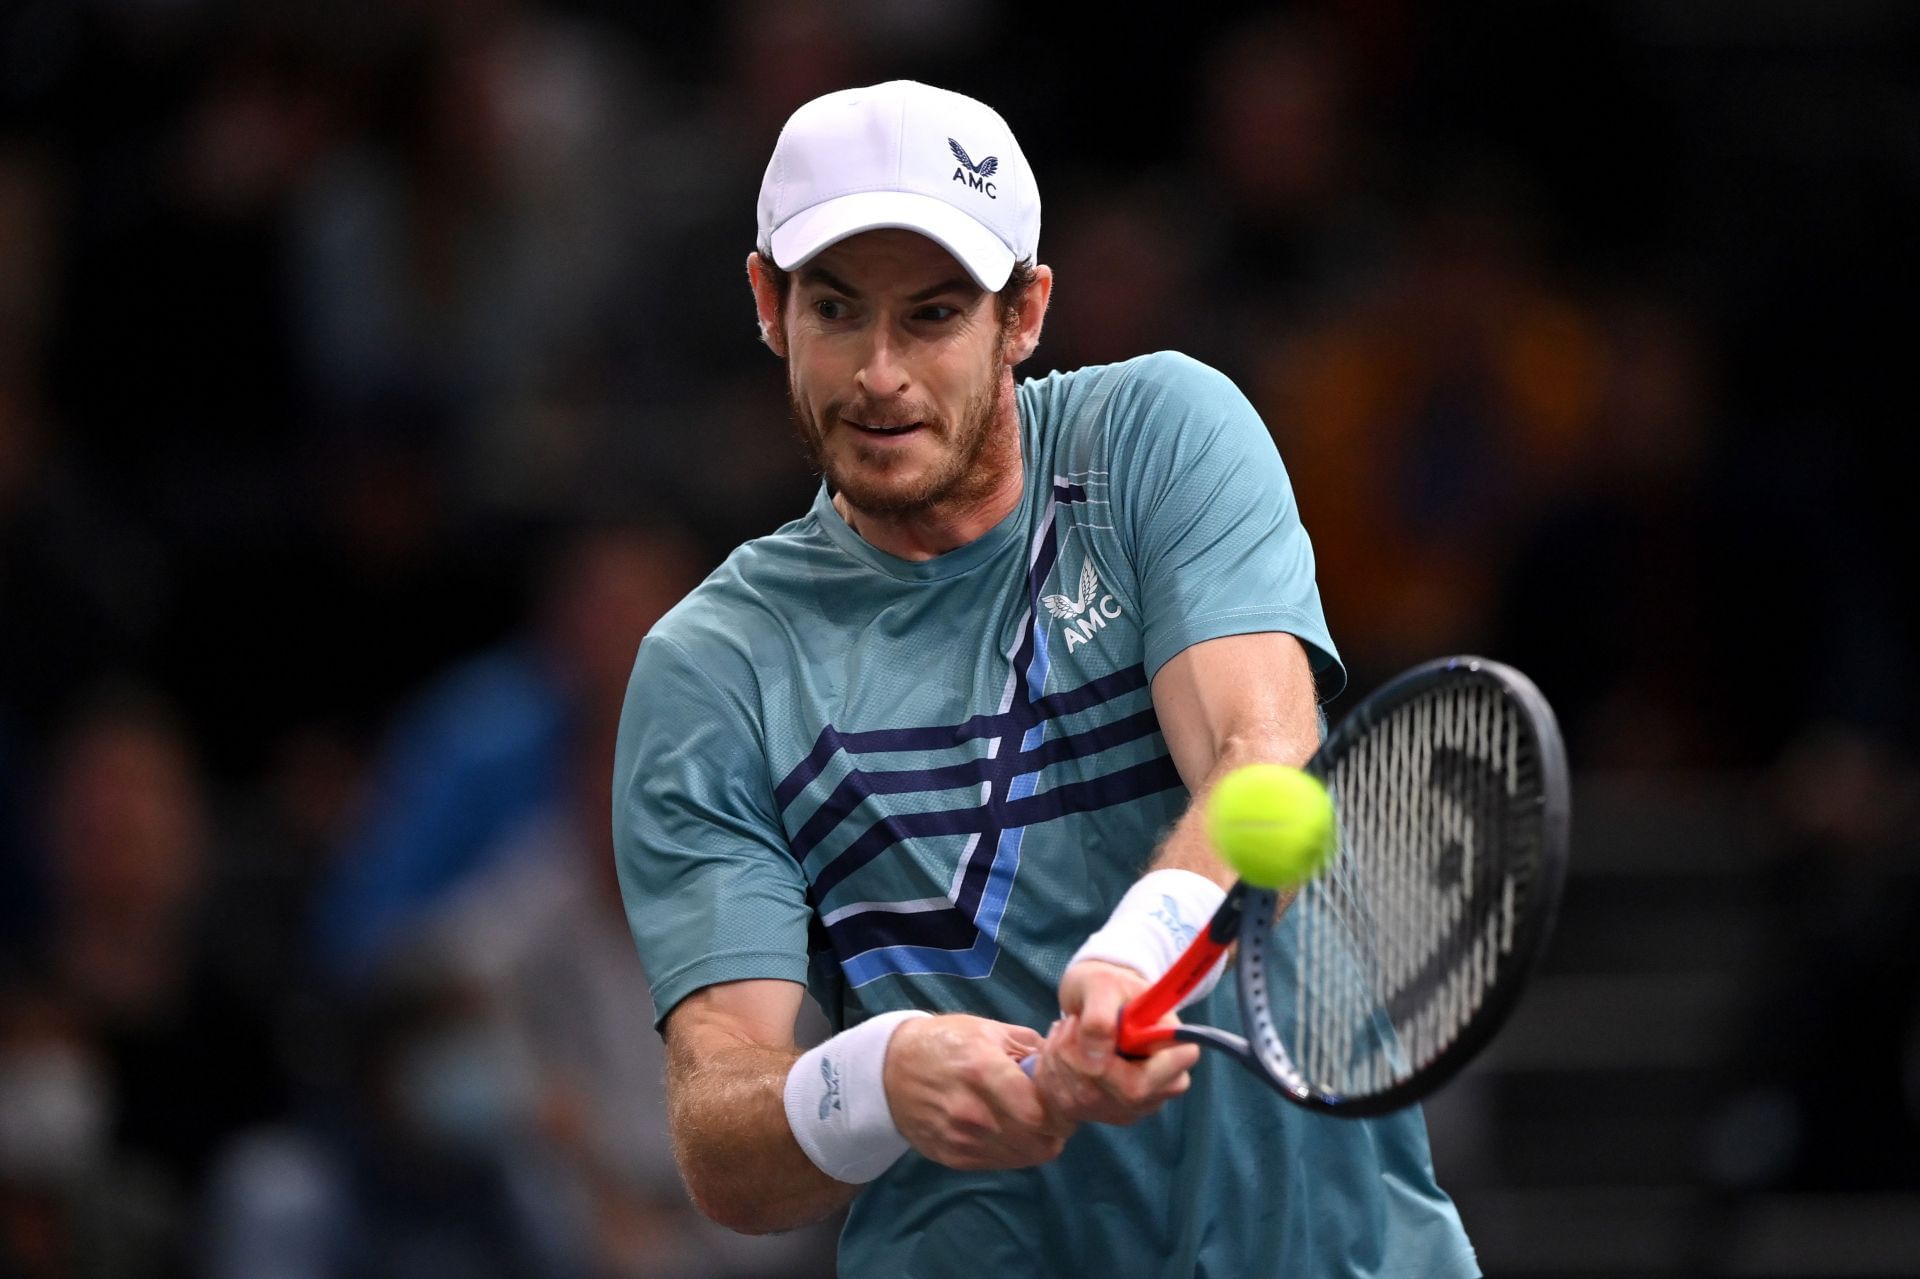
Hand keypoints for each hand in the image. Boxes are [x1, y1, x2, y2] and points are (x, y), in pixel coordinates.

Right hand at [883, 1014, 1075, 1170]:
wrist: (889, 1070)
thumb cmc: (945, 1042)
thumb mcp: (989, 1030)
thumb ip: (1032, 1047)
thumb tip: (1065, 1063)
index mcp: (982, 1070)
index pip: (1040, 1114)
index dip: (1062, 1112)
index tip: (1065, 1102)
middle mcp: (972, 1112)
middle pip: (1037, 1143)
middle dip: (1055, 1130)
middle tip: (1055, 1114)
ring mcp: (960, 1140)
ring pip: (1023, 1158)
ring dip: (1036, 1143)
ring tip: (1031, 1121)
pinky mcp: (953, 1158)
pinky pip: (1001, 1164)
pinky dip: (1015, 1151)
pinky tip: (1009, 1130)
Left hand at [1034, 960, 1198, 1125]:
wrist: (1089, 999)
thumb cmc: (1105, 986)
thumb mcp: (1102, 984)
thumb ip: (1101, 1017)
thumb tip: (1096, 1057)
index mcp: (1174, 1048)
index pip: (1173, 1075)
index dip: (1133, 1059)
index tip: (1099, 1033)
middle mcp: (1159, 1086)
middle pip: (1128, 1093)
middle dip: (1086, 1057)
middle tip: (1072, 1023)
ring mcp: (1130, 1105)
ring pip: (1089, 1099)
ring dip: (1062, 1059)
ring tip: (1065, 1030)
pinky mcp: (1100, 1112)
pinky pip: (1067, 1103)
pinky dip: (1052, 1072)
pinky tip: (1058, 1049)